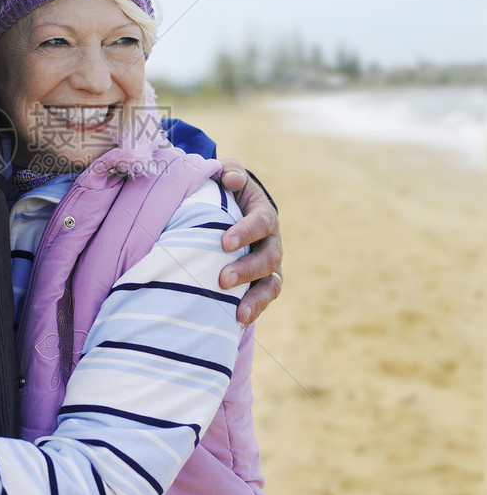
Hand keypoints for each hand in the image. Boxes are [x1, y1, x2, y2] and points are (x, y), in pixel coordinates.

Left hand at [217, 159, 282, 325]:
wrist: (230, 212)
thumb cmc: (226, 192)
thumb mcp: (227, 175)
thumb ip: (229, 172)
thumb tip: (230, 179)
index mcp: (263, 215)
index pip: (261, 223)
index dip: (246, 232)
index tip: (224, 242)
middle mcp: (271, 242)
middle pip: (269, 258)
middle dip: (247, 270)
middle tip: (222, 279)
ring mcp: (269, 266)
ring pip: (271, 284)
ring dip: (256, 298)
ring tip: (238, 313)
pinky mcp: (261, 284)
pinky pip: (263, 300)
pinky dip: (253, 310)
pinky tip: (236, 322)